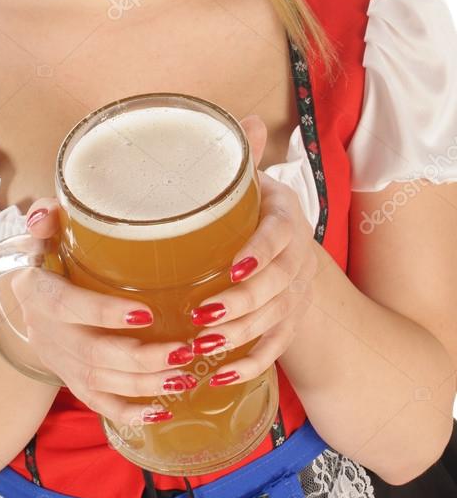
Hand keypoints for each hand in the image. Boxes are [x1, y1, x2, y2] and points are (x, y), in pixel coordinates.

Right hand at [10, 199, 198, 433]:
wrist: (27, 300)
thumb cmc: (47, 258)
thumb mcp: (43, 234)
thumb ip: (46, 220)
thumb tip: (46, 213)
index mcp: (39, 293)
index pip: (70, 307)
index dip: (105, 315)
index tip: (147, 313)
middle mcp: (48, 333)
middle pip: (94, 355)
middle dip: (141, 358)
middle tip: (184, 350)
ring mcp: (61, 362)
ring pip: (102, 383)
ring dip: (145, 384)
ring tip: (186, 375)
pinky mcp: (73, 381)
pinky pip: (99, 404)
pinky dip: (129, 412)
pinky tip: (163, 410)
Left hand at [185, 114, 317, 385]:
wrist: (285, 247)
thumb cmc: (254, 209)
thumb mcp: (252, 183)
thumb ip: (244, 157)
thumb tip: (249, 120)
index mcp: (286, 218)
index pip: (280, 236)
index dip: (260, 254)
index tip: (232, 268)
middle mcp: (297, 259)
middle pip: (278, 287)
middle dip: (241, 305)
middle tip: (203, 315)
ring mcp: (295, 295)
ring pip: (273, 322)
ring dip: (239, 338)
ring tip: (201, 347)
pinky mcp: (287, 323)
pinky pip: (274, 350)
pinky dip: (248, 365)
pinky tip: (218, 377)